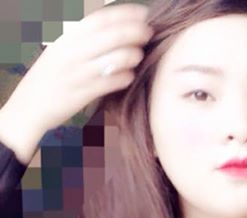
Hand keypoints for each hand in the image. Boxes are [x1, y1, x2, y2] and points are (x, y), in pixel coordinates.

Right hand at [4, 3, 152, 138]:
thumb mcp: (61, 52)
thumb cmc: (49, 79)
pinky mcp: (82, 94)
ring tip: (139, 56)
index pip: (99, 19)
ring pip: (113, 59)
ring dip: (131, 55)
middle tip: (148, 33)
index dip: (124, 13)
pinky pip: (109, 83)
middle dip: (134, 32)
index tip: (142, 13)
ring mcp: (77, 73)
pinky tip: (130, 77)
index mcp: (67, 39)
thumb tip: (111, 31)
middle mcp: (72, 53)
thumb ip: (83, 42)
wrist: (29, 107)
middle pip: (111, 36)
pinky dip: (123, 78)